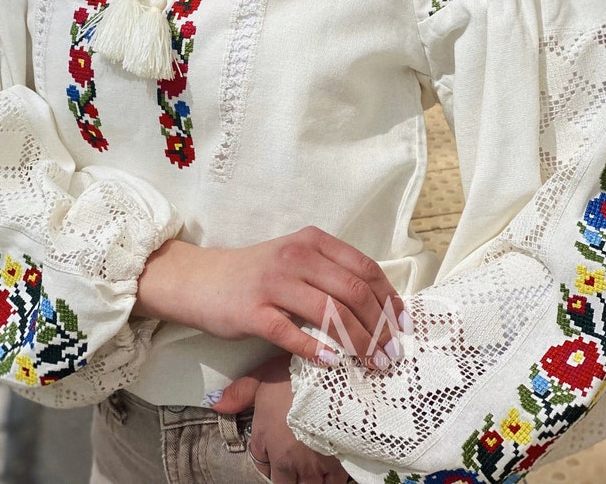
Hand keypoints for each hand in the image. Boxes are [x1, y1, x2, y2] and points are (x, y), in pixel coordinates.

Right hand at [135, 225, 409, 364]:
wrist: (202, 279)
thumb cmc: (257, 274)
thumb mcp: (297, 260)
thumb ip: (331, 273)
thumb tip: (379, 305)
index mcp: (313, 241)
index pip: (364, 268)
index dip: (388, 298)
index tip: (403, 324)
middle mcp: (297, 257)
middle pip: (353, 292)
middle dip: (379, 326)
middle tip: (391, 354)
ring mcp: (274, 282)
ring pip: (329, 312)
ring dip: (358, 342)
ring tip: (372, 363)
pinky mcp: (253, 311)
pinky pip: (291, 333)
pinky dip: (316, 350)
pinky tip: (332, 362)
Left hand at [213, 354, 348, 482]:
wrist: (328, 377)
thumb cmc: (293, 377)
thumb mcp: (262, 379)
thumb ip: (240, 395)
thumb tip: (216, 404)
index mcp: (273, 448)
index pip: (270, 474)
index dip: (273, 469)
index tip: (277, 459)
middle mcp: (293, 463)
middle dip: (292, 478)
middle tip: (295, 465)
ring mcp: (316, 465)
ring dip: (311, 480)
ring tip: (312, 468)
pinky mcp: (338, 460)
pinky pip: (334, 482)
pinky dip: (331, 478)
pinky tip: (330, 468)